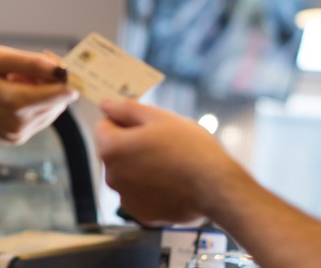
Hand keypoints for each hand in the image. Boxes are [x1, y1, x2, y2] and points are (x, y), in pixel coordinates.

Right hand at [0, 45, 76, 143]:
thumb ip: (31, 62)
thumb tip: (62, 70)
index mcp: (17, 104)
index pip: (64, 93)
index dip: (62, 72)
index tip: (45, 56)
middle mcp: (21, 125)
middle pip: (59, 102)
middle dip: (50, 81)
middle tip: (23, 64)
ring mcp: (17, 135)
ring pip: (50, 110)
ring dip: (41, 92)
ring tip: (12, 77)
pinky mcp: (13, 138)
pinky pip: (37, 118)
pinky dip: (31, 103)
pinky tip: (9, 90)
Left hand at [94, 98, 246, 225]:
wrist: (217, 188)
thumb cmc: (190, 149)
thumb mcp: (160, 118)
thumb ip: (127, 109)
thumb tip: (106, 105)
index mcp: (112, 149)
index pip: (103, 126)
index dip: (123, 120)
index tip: (145, 124)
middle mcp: (112, 176)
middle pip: (115, 152)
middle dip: (131, 144)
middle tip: (162, 142)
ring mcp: (126, 198)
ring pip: (127, 173)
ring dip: (140, 166)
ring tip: (170, 163)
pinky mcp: (142, 213)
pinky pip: (140, 194)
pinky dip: (150, 188)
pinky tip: (172, 183)